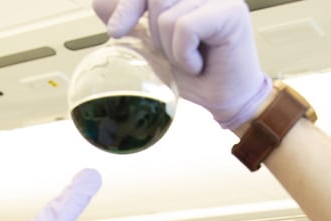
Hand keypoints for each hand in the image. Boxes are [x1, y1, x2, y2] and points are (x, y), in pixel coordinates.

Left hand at [94, 0, 272, 130]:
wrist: (225, 101)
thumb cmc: (195, 76)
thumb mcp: (152, 48)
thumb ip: (132, 24)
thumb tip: (99, 3)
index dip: (126, 4)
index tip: (116, 30)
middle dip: (149, 30)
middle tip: (166, 55)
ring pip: (166, 15)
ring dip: (170, 49)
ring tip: (190, 61)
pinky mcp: (231, 11)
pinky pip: (185, 27)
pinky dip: (185, 54)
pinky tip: (200, 64)